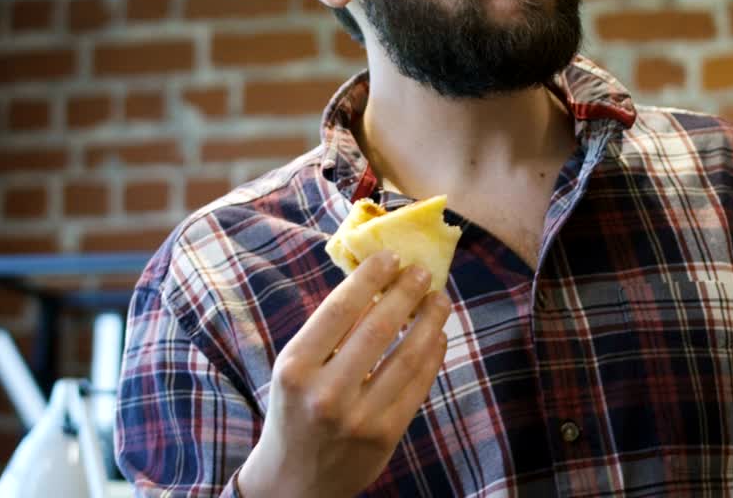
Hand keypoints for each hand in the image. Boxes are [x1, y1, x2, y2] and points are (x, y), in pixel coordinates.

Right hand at [237, 251, 450, 497]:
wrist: (294, 482)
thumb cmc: (295, 411)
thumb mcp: (294, 370)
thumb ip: (327, 334)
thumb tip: (375, 282)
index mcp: (295, 368)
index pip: (338, 310)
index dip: (369, 278)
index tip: (390, 256)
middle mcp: (325, 393)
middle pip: (377, 327)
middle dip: (406, 292)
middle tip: (422, 272)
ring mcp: (358, 417)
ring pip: (407, 355)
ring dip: (429, 320)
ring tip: (439, 299)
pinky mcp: (385, 435)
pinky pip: (418, 385)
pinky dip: (433, 354)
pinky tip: (438, 335)